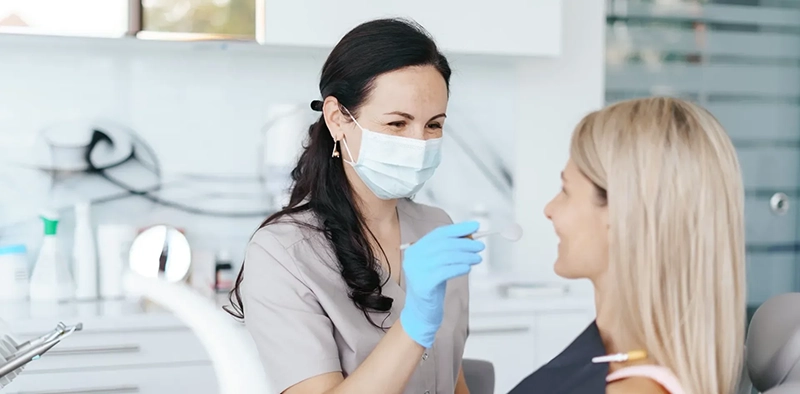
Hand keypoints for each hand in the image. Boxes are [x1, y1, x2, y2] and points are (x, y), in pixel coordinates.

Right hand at [400, 221, 484, 347]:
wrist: (421, 313)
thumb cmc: (432, 287)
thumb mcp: (439, 265)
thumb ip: (449, 251)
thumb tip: (470, 237)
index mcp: (415, 249)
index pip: (438, 234)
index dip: (458, 229)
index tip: (475, 226)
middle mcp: (413, 258)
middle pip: (443, 244)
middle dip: (465, 243)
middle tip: (479, 246)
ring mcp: (416, 271)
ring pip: (446, 257)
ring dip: (465, 256)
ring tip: (477, 258)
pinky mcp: (423, 284)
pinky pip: (445, 271)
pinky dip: (459, 267)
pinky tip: (468, 268)